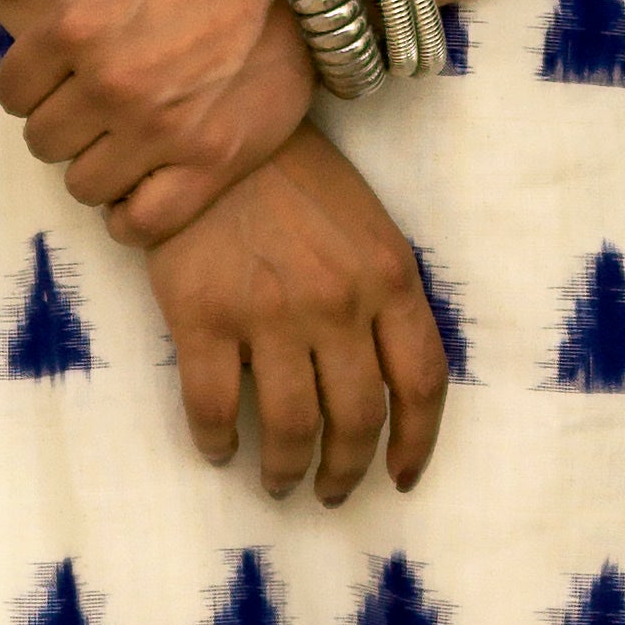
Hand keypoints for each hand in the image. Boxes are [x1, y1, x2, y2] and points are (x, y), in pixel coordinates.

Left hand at [0, 0, 316, 243]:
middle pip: (43, 141)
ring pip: (83, 185)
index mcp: (78, 23)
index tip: (62, 77)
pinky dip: (130, 216)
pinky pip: (140, 223)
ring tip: (123, 141)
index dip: (31, 86)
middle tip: (96, 107)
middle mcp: (111, 83)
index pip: (11, 92)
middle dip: (62, 124)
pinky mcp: (210, 164)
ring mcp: (160, 129)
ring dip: (95, 167)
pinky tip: (143, 186)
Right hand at [141, 134, 451, 505]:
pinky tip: (220, 450)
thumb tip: (388, 379)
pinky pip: (215, 406)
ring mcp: (269, 312)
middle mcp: (337, 302)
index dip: (417, 444)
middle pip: (359, 418)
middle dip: (347, 471)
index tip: (401, 477)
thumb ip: (384, 295)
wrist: (209, 133)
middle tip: (330, 491)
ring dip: (287, 471)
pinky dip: (218, 442)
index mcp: (389, 277)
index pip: (422, 384)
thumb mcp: (366, 225)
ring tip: (278, 482)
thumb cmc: (293, 178)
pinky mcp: (202, 315)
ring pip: (291, 427)